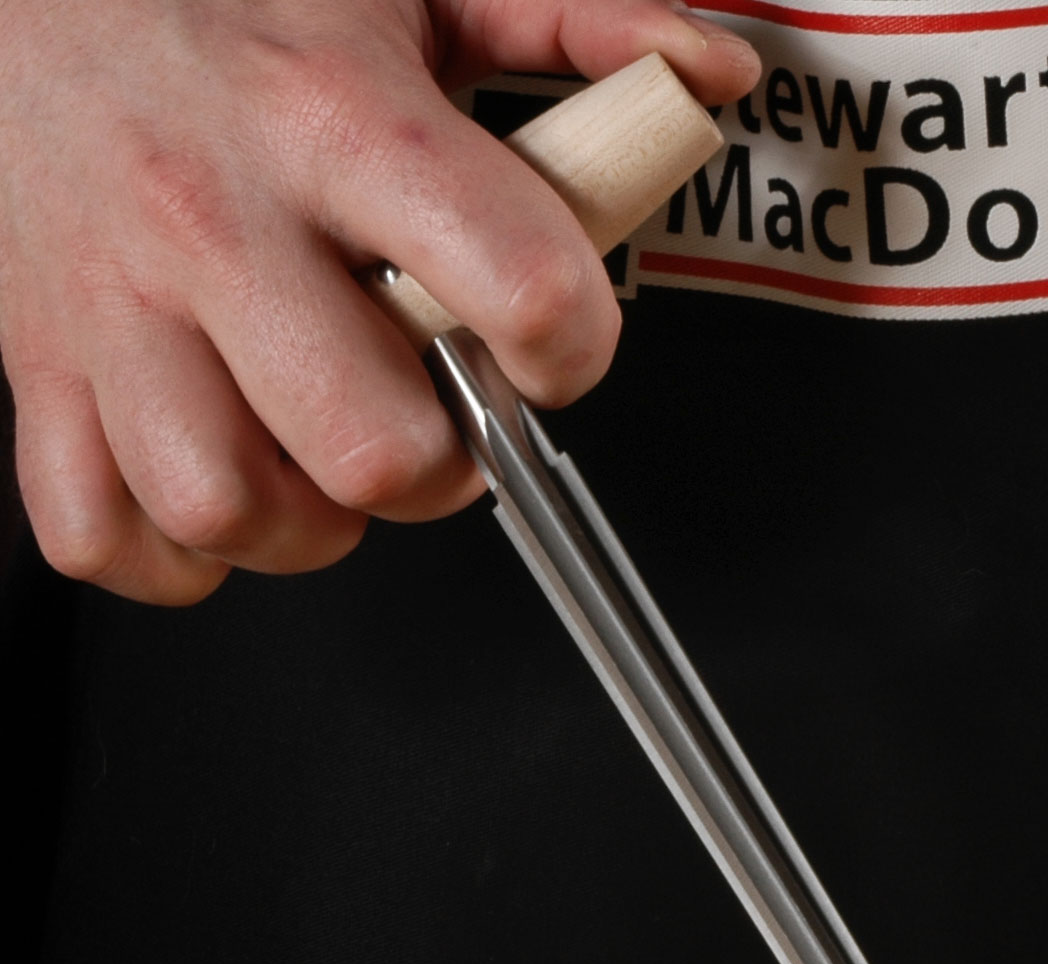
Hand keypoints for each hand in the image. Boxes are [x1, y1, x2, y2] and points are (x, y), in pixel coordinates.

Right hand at [0, 0, 756, 604]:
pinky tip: (222, 479)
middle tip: (432, 414)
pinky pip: (96, 533)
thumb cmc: (236, 0)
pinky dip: (173, 550)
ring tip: (319, 451)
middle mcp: (212, 217)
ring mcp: (108, 302)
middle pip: (374, 449)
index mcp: (333, 116)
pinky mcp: (36, 364)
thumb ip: (575, 25)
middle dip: (438, 468)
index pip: (516, 287)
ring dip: (306, 523)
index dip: (571, 349)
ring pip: (228, 507)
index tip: (557, 347)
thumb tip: (706, 75)